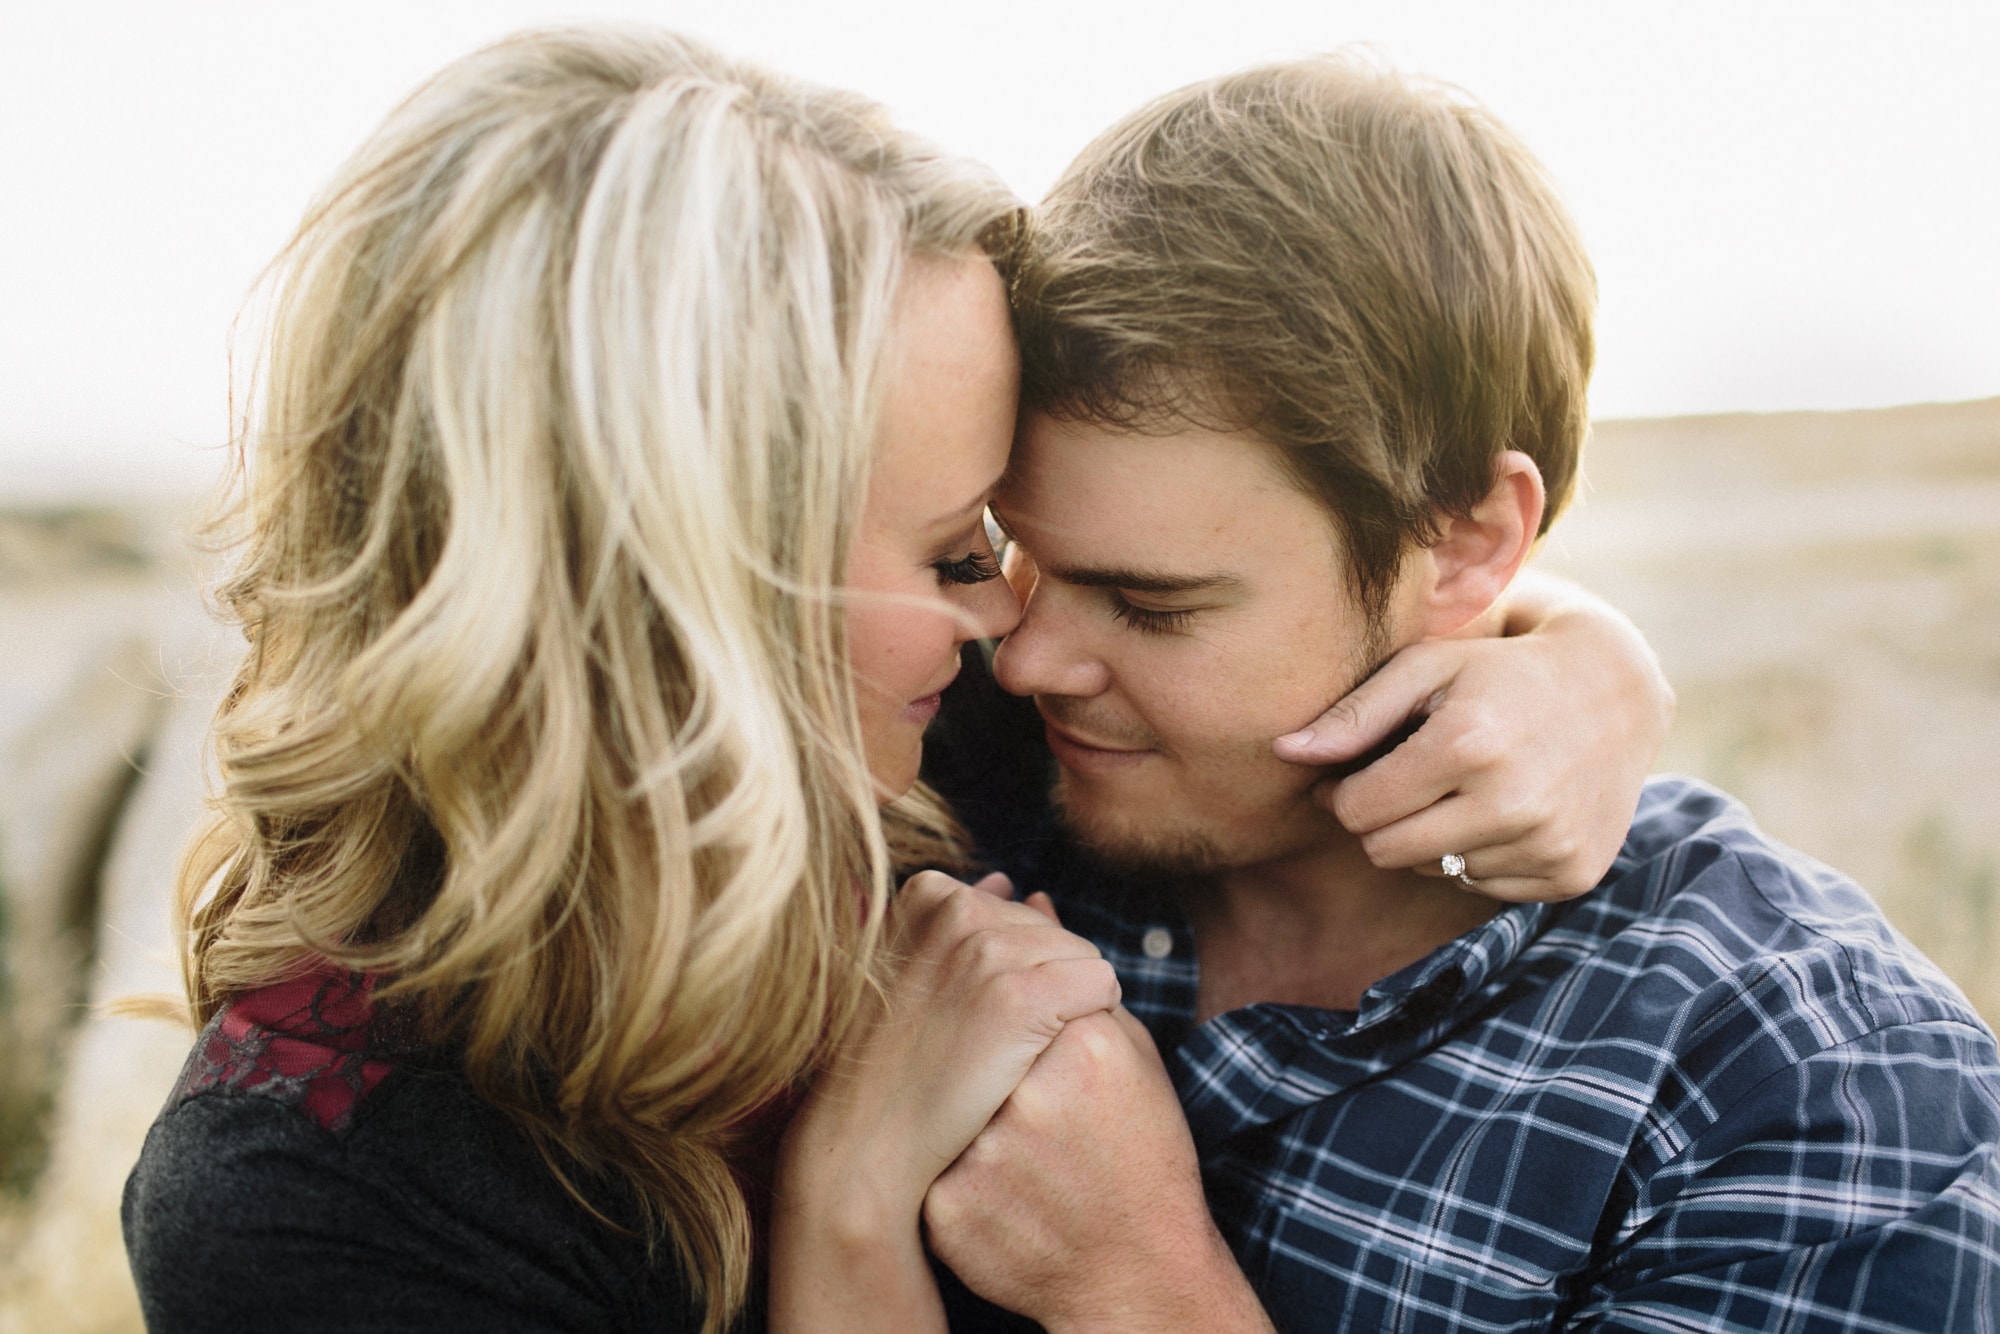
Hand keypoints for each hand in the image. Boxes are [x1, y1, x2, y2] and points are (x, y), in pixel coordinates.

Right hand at [771, 870, 1119, 1331]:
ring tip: (1017, 1055)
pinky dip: (1092, 1025)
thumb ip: (957, 920)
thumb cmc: (892, 1068)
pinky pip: (1103, 987)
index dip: (1014, 970)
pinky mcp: (1024, 997)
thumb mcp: (914, 974)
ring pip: (1085, 958)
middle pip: (1056, 932)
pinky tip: (1046, 1060)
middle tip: (996, 1044)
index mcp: (929, 894)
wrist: (868, 1145)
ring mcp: (989, 951)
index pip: (1020, 911)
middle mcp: (959, 909)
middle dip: (1045, 983)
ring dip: (1070, 1007)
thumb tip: (1007, 878)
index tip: (972, 1015)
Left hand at [926, 1008, 1272, 1333]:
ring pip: (949, 1105)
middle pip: (982, 1048)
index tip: (1048, 1065)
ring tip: (1026, 1158)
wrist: (1137, 1272)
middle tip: (1036, 1117)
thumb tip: (1035, 905)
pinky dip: (958, 1171)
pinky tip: (1005, 1192)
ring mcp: (984, 1155)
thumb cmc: (1141, 1158)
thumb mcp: (1133, 1063)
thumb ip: (1078, 983)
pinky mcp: (949, 1208)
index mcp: (1082, 1048)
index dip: (1030, 1031)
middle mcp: (1029, 1097)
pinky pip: (932, 1164)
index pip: (1023, 997)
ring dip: (972, 1120)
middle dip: (997, 1074)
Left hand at [1272, 571, 1671, 901]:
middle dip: (1377, 820)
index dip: (1342, 792)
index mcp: (1467, 744)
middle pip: (1386, 851)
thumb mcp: (1426, 669)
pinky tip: (1500, 808)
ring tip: (1459, 786)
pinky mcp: (1570, 874)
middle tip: (1396, 783)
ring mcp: (1547, 843)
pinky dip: (1477, 853)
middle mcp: (1512, 802)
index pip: (1357, 809)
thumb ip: (1353, 713)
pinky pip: (1482, 885)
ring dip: (1429, 836)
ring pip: (1433, 870)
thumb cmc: (1498, 672)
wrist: (1613, 690)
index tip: (1351, 772)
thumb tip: (1282, 752)